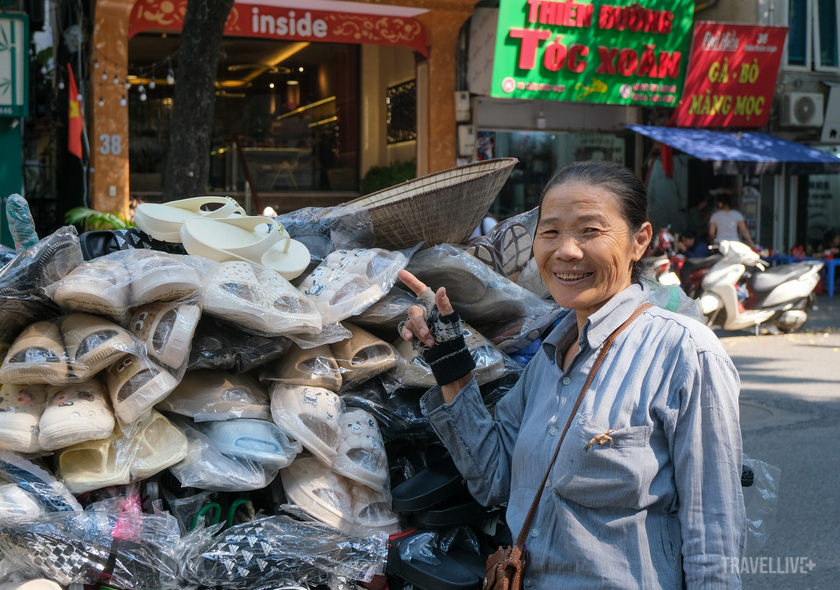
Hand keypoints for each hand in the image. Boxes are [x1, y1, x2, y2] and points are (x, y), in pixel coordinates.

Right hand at [397, 268, 475, 391]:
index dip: (410, 281)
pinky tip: (411, 339)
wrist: (447, 354)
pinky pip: (405, 331)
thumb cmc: (451, 334)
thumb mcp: (450, 319)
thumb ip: (444, 305)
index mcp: (432, 305)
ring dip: (418, 332)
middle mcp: (423, 312)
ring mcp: (417, 323)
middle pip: (414, 311)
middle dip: (419, 323)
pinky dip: (408, 335)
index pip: (420, 290)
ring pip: (410, 323)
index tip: (400, 272)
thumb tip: (442, 289)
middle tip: (427, 333)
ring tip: (430, 341)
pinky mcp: (413, 333)